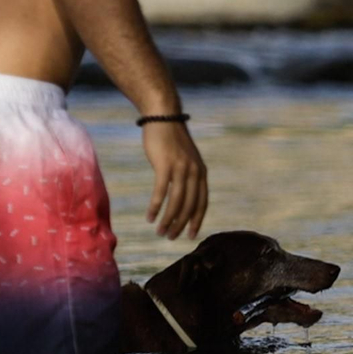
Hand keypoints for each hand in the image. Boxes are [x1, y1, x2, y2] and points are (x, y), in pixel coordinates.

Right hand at [142, 121, 207, 239]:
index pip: (202, 202)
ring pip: (176, 202)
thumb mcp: (185, 158)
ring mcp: (181, 168)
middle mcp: (194, 172)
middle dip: (180, 225)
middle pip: (189, 206)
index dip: (196, 220)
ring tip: (160, 231)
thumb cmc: (171, 139)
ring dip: (168, 220)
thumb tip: (183, 195)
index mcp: (201, 172)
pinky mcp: (165, 165)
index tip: (190, 235)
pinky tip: (150, 217)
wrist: (163, 116)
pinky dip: (156, 207)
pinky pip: (161, 193)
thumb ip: (187, 175)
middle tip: (170, 237)